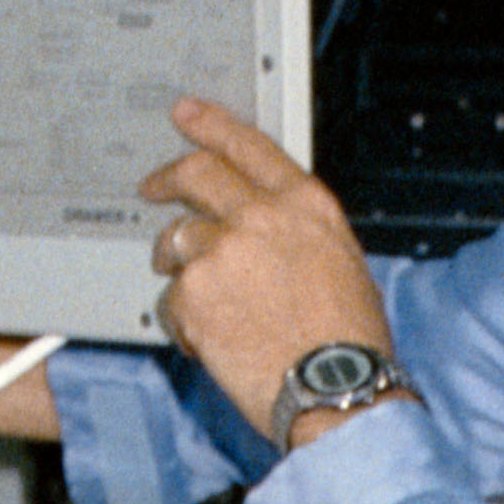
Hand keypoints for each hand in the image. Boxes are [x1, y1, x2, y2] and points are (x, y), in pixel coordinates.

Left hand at [140, 99, 392, 441]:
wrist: (336, 389)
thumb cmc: (349, 342)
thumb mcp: (343, 264)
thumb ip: (297, 233)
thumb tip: (268, 233)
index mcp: (304, 205)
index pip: (248, 145)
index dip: (212, 124)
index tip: (188, 114)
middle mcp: (261, 217)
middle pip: (196, 174)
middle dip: (168, 178)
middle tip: (154, 187)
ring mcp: (222, 252)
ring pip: (176, 241)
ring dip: (176, 264)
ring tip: (195, 297)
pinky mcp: (193, 294)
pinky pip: (170, 300)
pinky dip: (183, 322)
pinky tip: (210, 342)